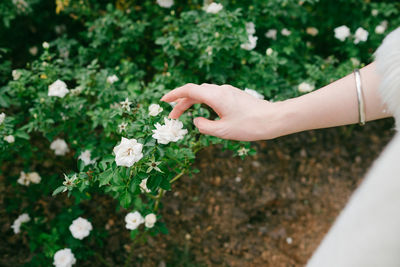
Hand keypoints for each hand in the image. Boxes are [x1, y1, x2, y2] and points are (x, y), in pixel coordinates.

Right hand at [161, 83, 284, 140]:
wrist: (273, 119)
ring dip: (192, 102)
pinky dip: (202, 102)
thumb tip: (196, 121)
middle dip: (181, 102)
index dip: (174, 94)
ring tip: (184, 114)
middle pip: (195, 91)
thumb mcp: (223, 131)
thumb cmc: (250, 126)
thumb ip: (205, 126)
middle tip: (172, 116)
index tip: (163, 100)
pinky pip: (213, 95)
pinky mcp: (234, 95)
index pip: (189, 90)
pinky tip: (202, 111)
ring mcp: (228, 91)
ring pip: (204, 93)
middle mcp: (220, 90)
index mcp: (215, 96)